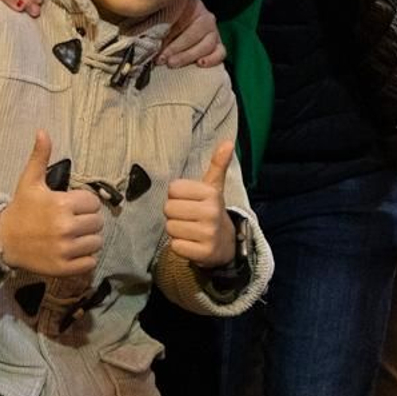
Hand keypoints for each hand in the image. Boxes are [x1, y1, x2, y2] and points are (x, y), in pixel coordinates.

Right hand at [0, 131, 102, 277]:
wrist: (3, 240)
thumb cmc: (21, 209)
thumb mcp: (29, 181)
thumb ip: (40, 157)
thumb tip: (43, 131)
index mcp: (62, 204)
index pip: (93, 203)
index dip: (84, 204)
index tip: (71, 207)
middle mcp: (66, 227)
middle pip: (97, 223)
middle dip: (87, 222)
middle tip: (71, 222)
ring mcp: (65, 249)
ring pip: (96, 243)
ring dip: (87, 240)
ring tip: (72, 237)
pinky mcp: (64, 267)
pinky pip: (90, 262)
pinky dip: (84, 258)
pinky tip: (71, 251)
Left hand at [158, 0, 225, 68]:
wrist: (181, 29)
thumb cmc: (167, 23)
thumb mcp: (162, 19)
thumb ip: (158, 24)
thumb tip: (148, 39)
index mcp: (192, 5)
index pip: (181, 21)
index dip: (168, 36)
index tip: (155, 47)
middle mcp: (206, 17)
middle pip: (194, 34)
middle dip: (176, 48)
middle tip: (162, 59)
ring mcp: (214, 31)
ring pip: (207, 44)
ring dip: (188, 56)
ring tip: (173, 63)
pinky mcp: (219, 45)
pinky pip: (221, 52)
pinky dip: (212, 59)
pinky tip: (199, 64)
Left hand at [163, 141, 236, 266]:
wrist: (226, 243)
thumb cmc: (211, 211)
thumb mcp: (214, 188)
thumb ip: (217, 164)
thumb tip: (227, 142)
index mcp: (211, 193)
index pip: (173, 189)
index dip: (176, 196)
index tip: (189, 201)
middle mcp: (211, 212)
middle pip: (169, 209)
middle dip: (174, 214)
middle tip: (188, 217)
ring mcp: (209, 234)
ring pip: (170, 227)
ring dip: (176, 231)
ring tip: (190, 230)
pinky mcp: (204, 253)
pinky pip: (175, 246)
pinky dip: (180, 246)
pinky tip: (192, 243)